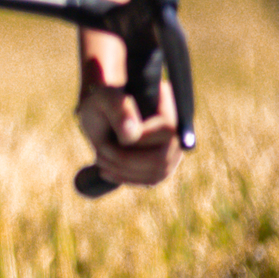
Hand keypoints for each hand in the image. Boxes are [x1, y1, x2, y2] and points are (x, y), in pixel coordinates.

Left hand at [77, 71, 183, 187]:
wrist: (101, 112)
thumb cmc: (100, 101)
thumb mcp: (102, 98)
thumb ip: (117, 108)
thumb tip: (132, 134)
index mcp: (167, 101)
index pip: (167, 130)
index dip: (138, 141)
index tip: (111, 138)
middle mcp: (178, 124)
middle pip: (163, 158)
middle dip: (125, 160)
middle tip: (100, 152)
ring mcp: (174, 146)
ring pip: (158, 172)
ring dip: (123, 171)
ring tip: (100, 158)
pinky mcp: (164, 163)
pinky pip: (152, 179)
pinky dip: (127, 178)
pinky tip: (107, 169)